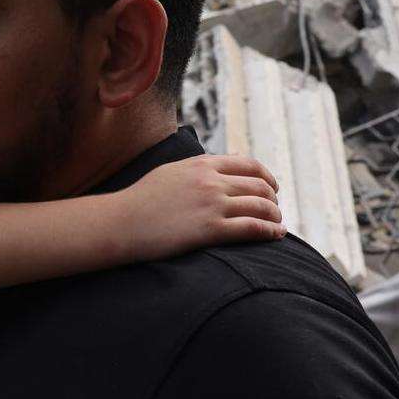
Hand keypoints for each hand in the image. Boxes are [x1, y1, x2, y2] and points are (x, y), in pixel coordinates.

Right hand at [127, 155, 284, 255]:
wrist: (121, 222)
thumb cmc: (141, 200)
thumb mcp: (171, 171)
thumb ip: (198, 167)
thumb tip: (220, 164)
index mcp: (202, 164)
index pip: (248, 165)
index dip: (266, 176)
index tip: (271, 188)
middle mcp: (211, 181)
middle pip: (259, 186)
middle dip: (272, 199)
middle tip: (274, 209)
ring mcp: (212, 204)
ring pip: (261, 206)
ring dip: (274, 216)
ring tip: (277, 224)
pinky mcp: (210, 229)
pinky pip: (252, 228)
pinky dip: (270, 231)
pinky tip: (276, 235)